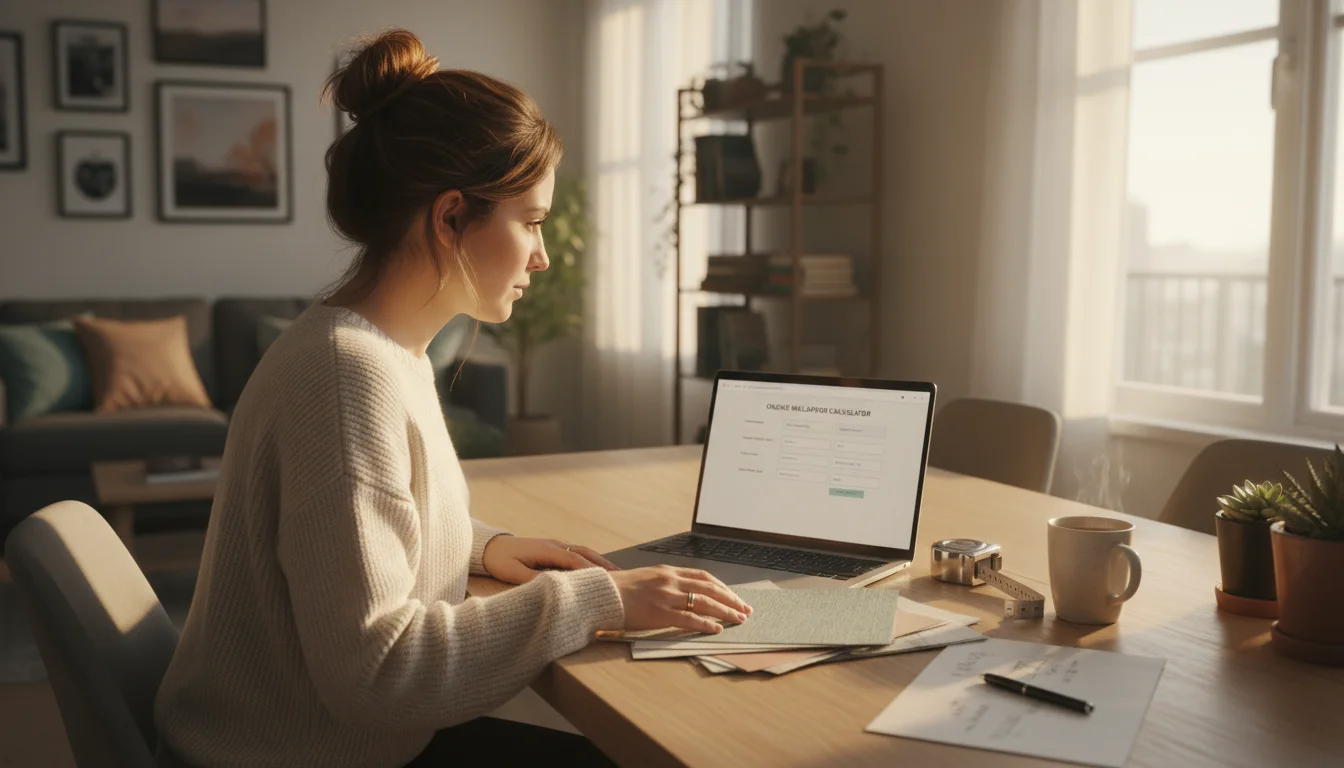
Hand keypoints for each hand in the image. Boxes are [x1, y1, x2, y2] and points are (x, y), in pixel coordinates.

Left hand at [482, 536, 618, 584]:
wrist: (490, 547)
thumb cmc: (500, 561)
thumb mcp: (514, 573)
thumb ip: (535, 579)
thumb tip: (556, 586)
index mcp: (547, 550)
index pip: (576, 560)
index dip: (592, 570)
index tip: (608, 580)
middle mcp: (555, 544)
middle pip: (585, 553)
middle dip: (604, 565)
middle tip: (622, 577)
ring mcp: (555, 545)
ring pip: (583, 552)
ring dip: (600, 561)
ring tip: (617, 573)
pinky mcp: (553, 549)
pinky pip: (577, 553)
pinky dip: (591, 560)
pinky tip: (598, 568)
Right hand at [609, 565, 752, 634]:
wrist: (602, 595)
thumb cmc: (621, 590)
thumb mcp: (647, 578)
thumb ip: (666, 583)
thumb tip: (683, 593)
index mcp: (668, 571)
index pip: (704, 577)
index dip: (723, 587)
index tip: (734, 596)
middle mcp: (671, 580)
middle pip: (710, 588)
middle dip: (731, 599)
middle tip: (745, 609)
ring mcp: (666, 596)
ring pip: (705, 603)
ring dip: (725, 612)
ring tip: (739, 620)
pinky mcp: (660, 613)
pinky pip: (690, 618)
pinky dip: (706, 624)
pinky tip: (716, 629)